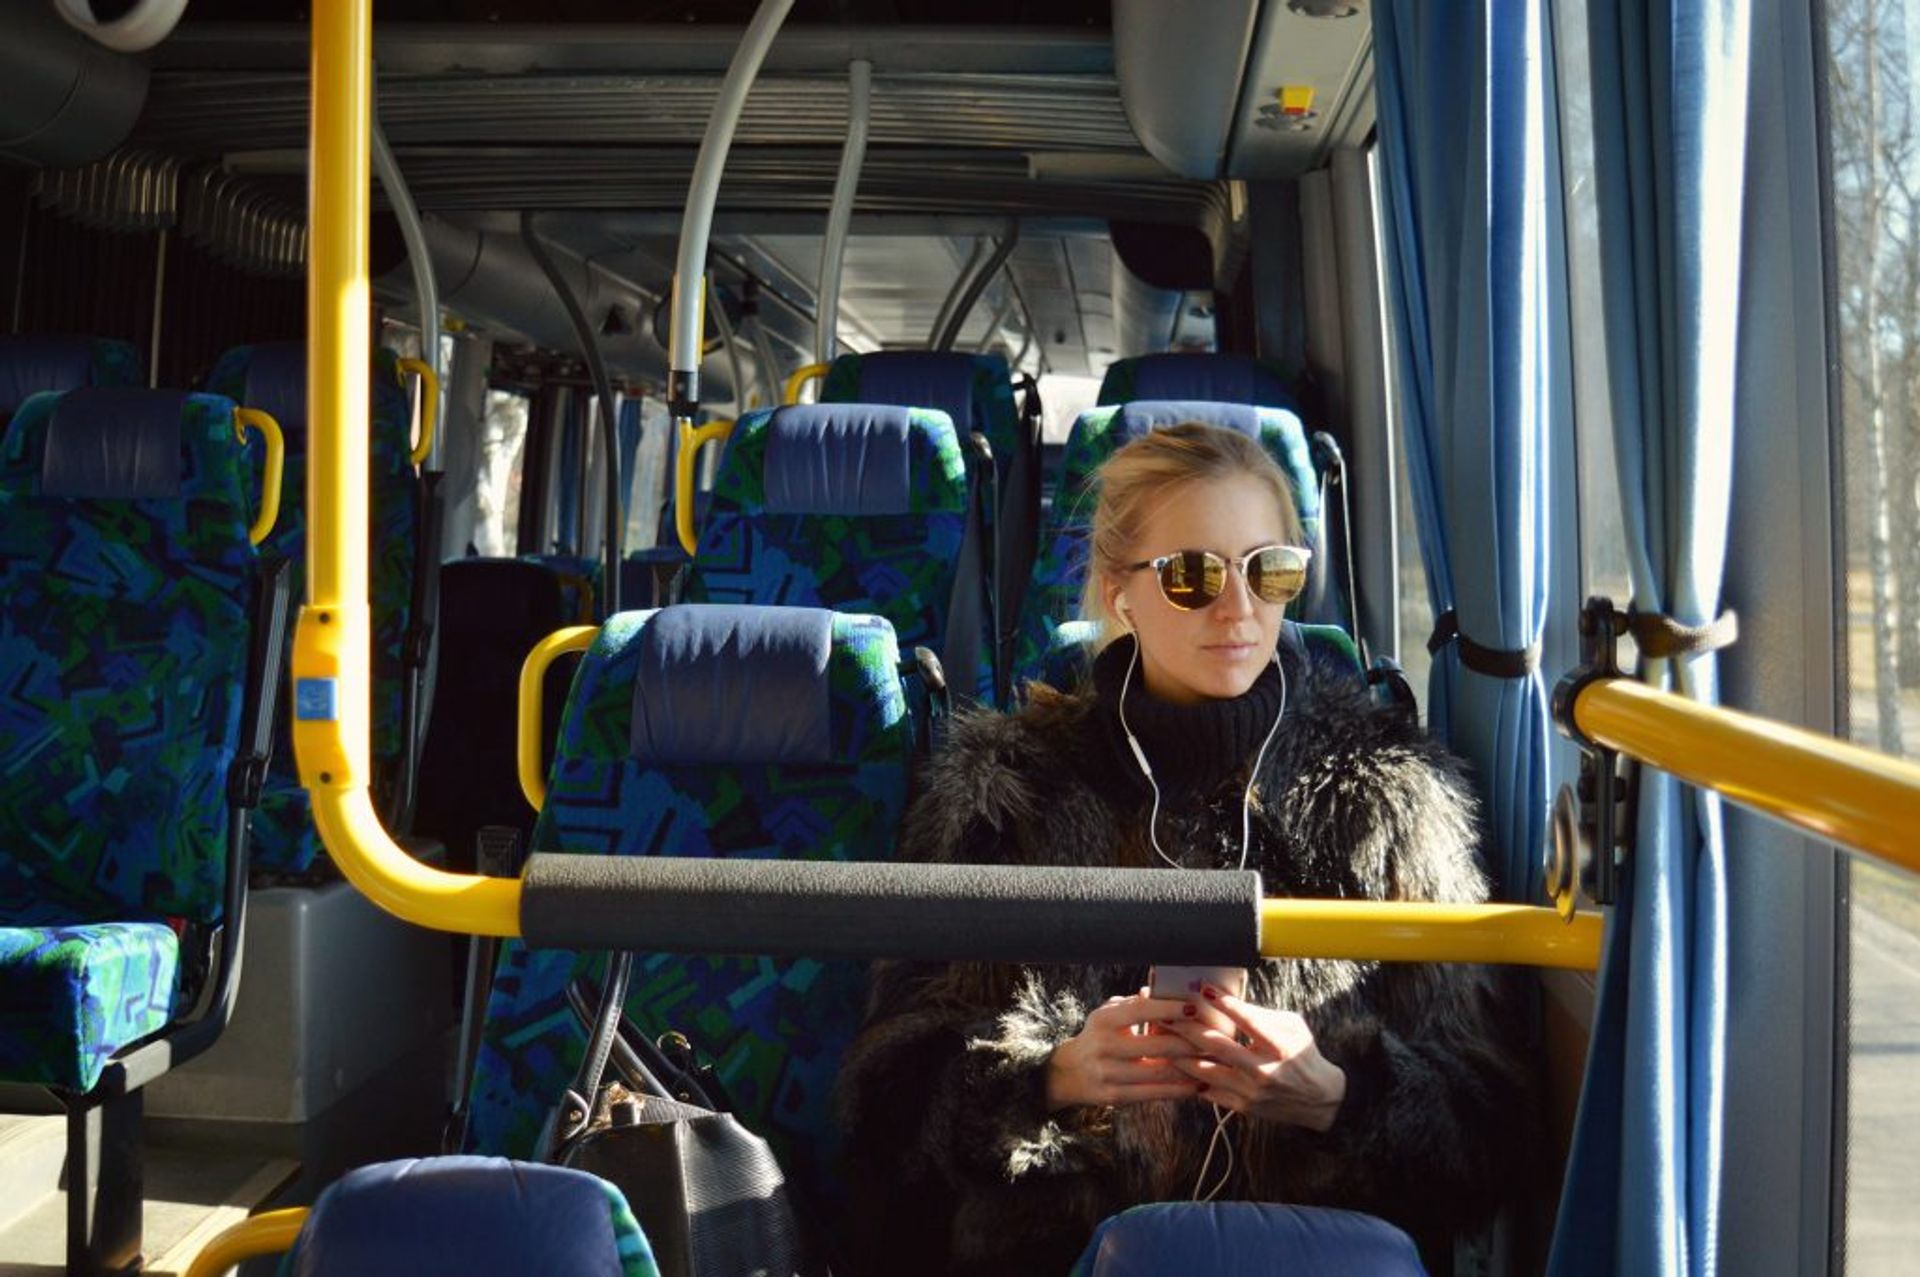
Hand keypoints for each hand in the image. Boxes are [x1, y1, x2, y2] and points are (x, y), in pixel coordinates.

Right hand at [1044, 988, 1206, 1111]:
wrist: (1069, 1073)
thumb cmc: (1099, 1036)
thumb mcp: (1108, 1014)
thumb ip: (1134, 1004)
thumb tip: (1165, 990)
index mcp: (1103, 1020)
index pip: (1139, 1011)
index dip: (1168, 1008)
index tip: (1193, 1007)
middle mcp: (1104, 1047)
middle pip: (1156, 1045)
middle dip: (1190, 1043)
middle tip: (1215, 1039)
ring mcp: (1109, 1074)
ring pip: (1159, 1073)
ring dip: (1190, 1069)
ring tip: (1213, 1063)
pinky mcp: (1115, 1097)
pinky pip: (1154, 1094)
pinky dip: (1179, 1090)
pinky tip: (1197, 1085)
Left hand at [1163, 987, 1347, 1131]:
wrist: (1321, 1100)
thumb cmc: (1303, 1054)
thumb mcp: (1292, 1027)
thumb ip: (1261, 1015)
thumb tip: (1226, 1001)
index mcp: (1280, 1046)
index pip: (1249, 1021)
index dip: (1225, 1004)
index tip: (1203, 988)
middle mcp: (1265, 1070)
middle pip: (1219, 1046)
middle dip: (1189, 1028)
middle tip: (1166, 1013)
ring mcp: (1252, 1091)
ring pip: (1207, 1072)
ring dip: (1181, 1055)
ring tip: (1161, 1040)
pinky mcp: (1244, 1107)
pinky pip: (1210, 1092)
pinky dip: (1191, 1079)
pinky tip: (1174, 1065)